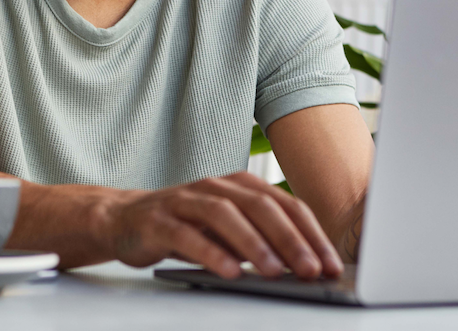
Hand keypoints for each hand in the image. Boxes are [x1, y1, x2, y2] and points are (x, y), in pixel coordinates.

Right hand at [105, 171, 343, 279]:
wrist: (126, 218)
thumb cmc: (186, 225)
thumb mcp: (229, 230)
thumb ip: (261, 240)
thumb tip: (305, 264)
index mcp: (239, 185)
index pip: (284, 204)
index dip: (310, 233)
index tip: (331, 263)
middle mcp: (215, 186)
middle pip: (260, 206)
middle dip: (290, 239)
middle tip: (312, 270)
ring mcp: (186, 200)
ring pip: (225, 214)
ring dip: (254, 244)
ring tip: (277, 273)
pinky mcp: (159, 220)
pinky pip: (188, 235)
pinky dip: (211, 253)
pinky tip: (230, 272)